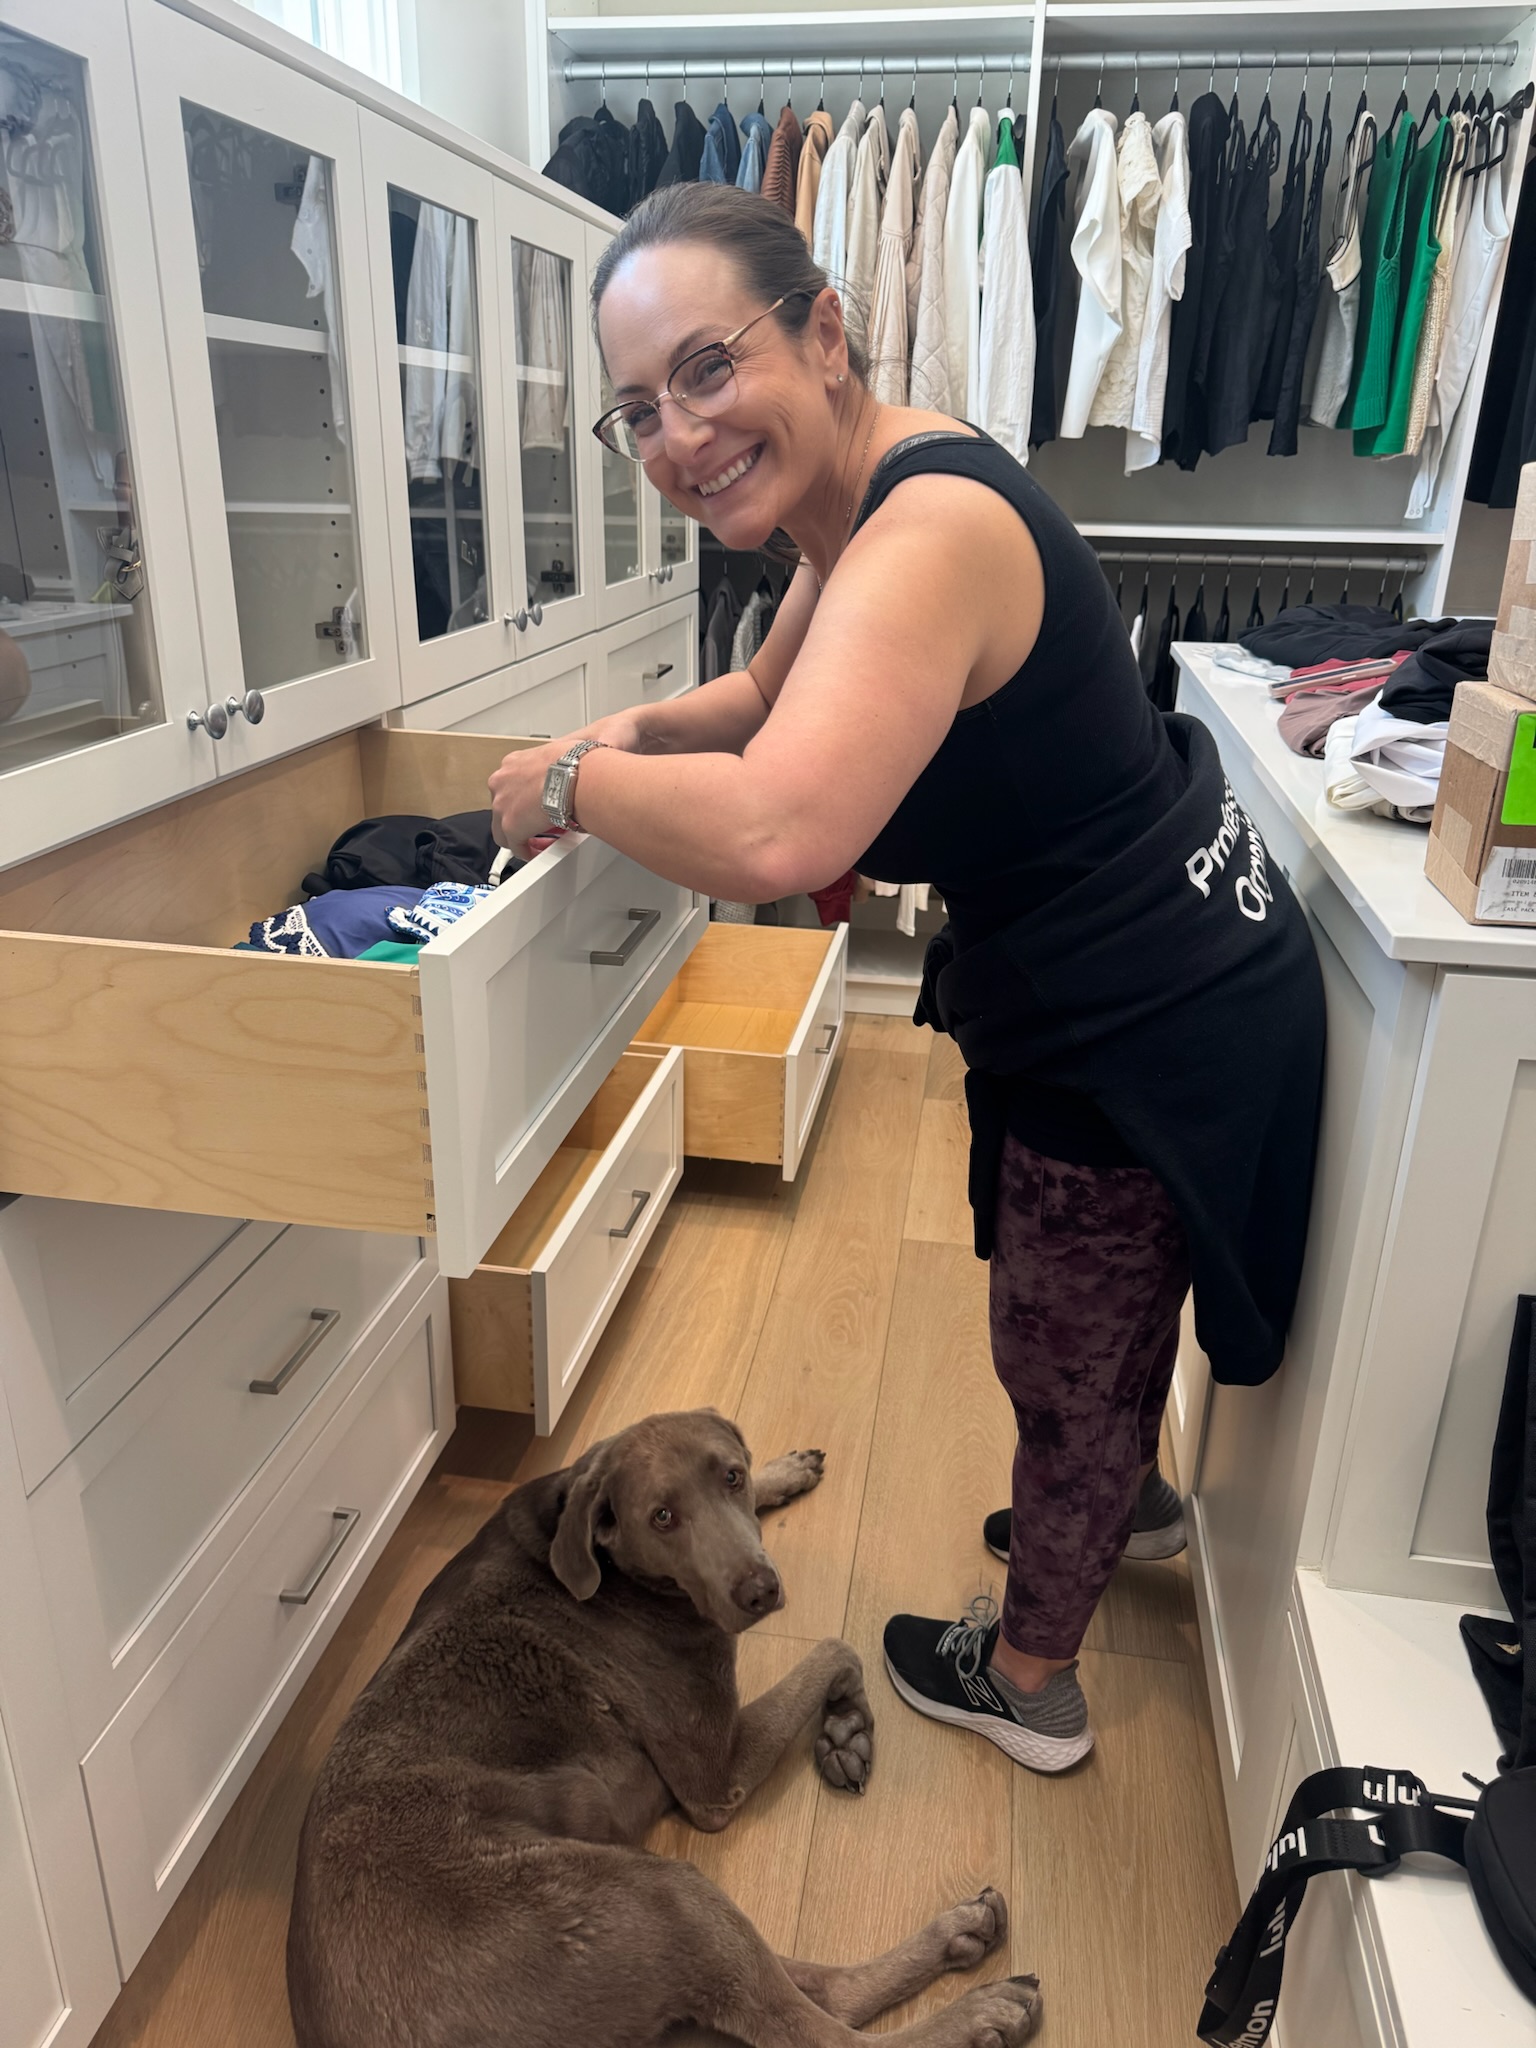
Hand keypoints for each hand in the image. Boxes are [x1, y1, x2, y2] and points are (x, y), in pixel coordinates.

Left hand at [488, 715, 643, 856]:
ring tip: (538, 841)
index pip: (511, 785)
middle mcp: (502, 781)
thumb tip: (572, 772)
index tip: (535, 806)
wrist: (576, 775)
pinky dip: (527, 851)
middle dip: (521, 818)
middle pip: (503, 806)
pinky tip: (537, 852)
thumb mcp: (559, 755)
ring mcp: (502, 804)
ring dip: (522, 835)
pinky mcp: (510, 826)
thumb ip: (555, 767)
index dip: (524, 800)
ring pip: (504, 828)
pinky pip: (516, 846)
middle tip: (538, 825)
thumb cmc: (576, 763)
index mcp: (513, 763)